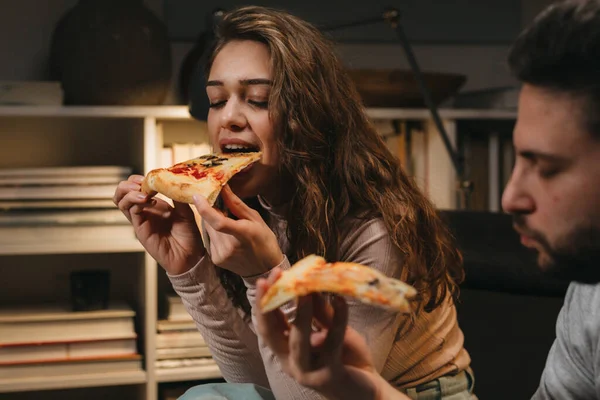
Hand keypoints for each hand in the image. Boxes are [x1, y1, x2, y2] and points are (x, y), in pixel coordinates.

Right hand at [113, 175, 204, 274]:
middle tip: (141, 183)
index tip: (151, 176)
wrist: (190, 256)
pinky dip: (136, 202)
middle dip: (128, 183)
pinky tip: (148, 200)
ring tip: (143, 192)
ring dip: (129, 192)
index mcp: (154, 205)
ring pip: (121, 201)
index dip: (139, 179)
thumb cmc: (188, 235)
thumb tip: (174, 181)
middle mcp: (144, 211)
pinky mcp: (140, 230)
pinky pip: (131, 212)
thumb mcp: (186, 211)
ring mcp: (141, 220)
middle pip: (122, 193)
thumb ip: (178, 197)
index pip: (136, 187)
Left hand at [193, 185, 282, 276]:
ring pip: (209, 230)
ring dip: (214, 223)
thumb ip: (236, 204)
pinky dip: (216, 234)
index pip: (218, 222)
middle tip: (224, 208)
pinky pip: (210, 239)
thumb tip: (223, 187)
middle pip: (210, 223)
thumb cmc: (264, 241)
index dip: (205, 208)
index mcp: (242, 235)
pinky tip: (228, 237)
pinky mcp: (216, 260)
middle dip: (213, 212)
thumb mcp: (255, 219)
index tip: (197, 196)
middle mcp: (229, 247)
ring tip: (230, 225)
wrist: (265, 269)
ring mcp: (221, 255)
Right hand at [255, 269, 408, 399]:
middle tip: (274, 277)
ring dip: (301, 313)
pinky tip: (341, 300)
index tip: (268, 276)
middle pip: (272, 333)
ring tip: (305, 289)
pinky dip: (338, 320)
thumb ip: (319, 311)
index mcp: (286, 350)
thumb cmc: (346, 358)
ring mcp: (307, 371)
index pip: (268, 324)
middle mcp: (291, 362)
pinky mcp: (328, 376)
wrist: (368, 390)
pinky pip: (332, 344)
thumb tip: (310, 282)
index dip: (265, 300)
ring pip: (298, 341)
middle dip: (270, 303)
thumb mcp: (330, 330)